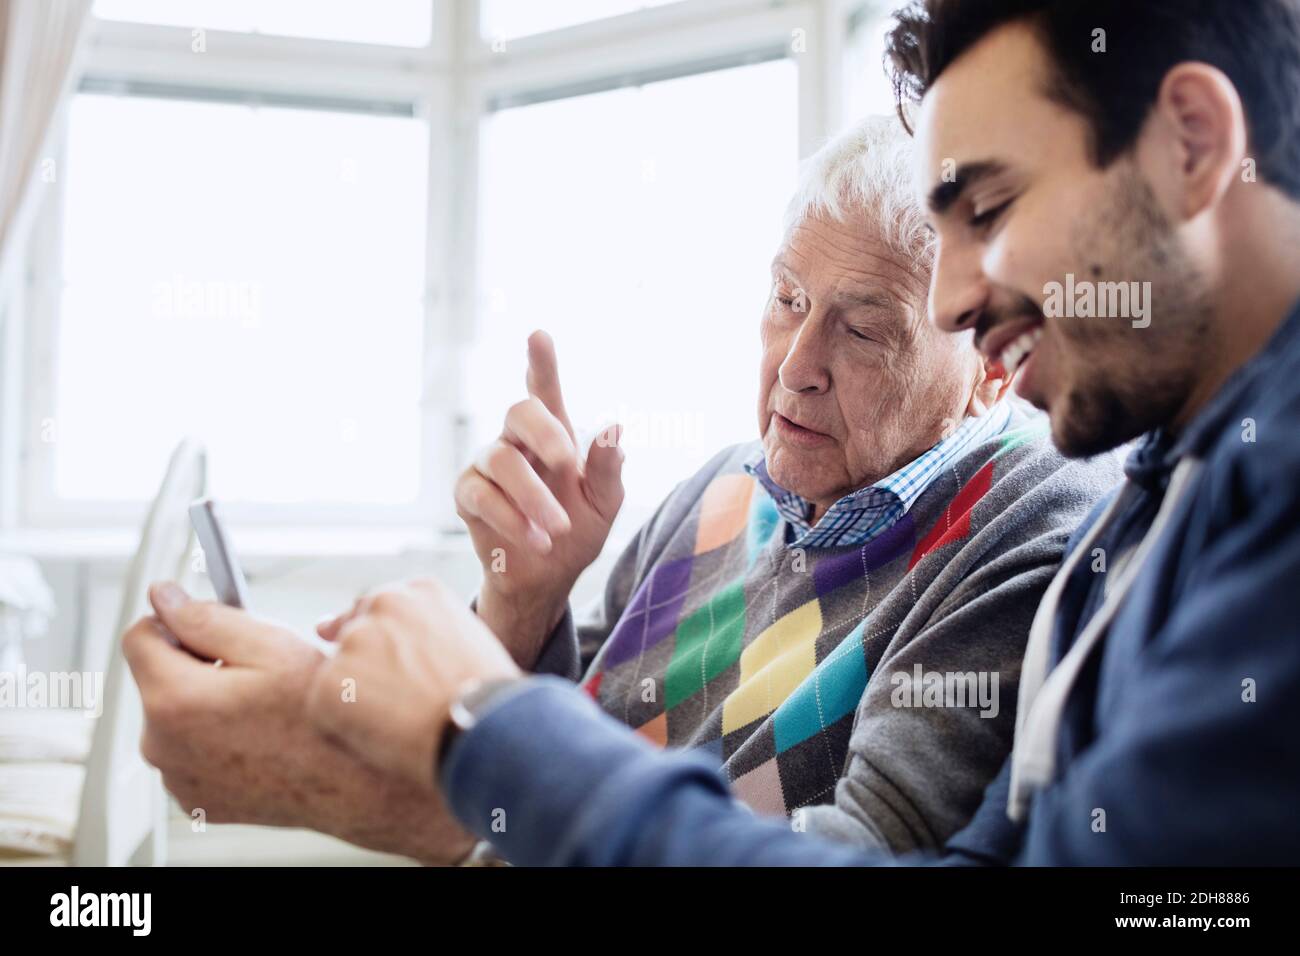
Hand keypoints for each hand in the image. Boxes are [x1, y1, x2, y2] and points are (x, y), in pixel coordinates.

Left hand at [124, 583, 475, 864]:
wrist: (352, 781)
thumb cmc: (319, 717)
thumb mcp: (270, 646)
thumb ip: (207, 617)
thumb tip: (165, 598)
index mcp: (174, 699)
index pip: (138, 637)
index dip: (173, 619)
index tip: (201, 621)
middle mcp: (162, 744)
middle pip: (158, 677)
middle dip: (196, 663)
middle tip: (253, 670)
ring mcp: (177, 777)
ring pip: (174, 715)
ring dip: (204, 701)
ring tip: (260, 706)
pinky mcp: (195, 798)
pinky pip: (189, 751)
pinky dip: (213, 738)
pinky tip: (257, 735)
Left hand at [310, 576, 521, 791]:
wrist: (484, 730)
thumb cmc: (485, 697)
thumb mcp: (468, 641)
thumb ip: (428, 631)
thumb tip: (381, 640)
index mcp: (422, 590)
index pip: (387, 611)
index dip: (392, 647)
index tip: (407, 674)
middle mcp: (383, 604)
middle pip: (357, 634)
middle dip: (370, 668)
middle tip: (403, 704)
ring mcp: (352, 642)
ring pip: (341, 673)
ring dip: (359, 698)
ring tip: (403, 725)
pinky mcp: (329, 682)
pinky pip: (325, 709)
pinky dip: (344, 729)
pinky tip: (384, 740)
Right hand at [454, 330, 624, 666]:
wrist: (547, 577)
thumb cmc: (578, 530)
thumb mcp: (604, 503)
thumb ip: (608, 468)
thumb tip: (614, 428)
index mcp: (553, 435)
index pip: (544, 391)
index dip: (541, 363)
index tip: (538, 337)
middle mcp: (516, 442)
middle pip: (518, 412)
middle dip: (544, 433)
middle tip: (566, 462)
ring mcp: (487, 465)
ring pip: (503, 462)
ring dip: (534, 498)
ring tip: (557, 530)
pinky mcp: (467, 495)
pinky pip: (482, 496)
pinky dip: (512, 519)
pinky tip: (534, 540)